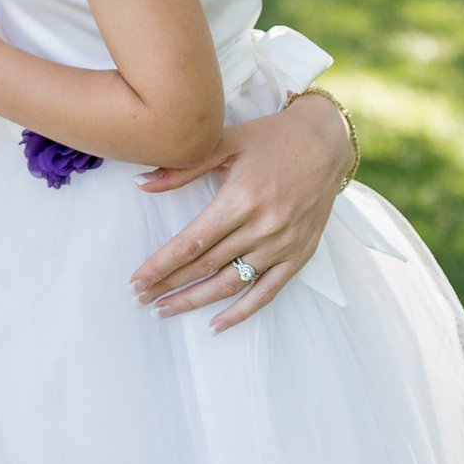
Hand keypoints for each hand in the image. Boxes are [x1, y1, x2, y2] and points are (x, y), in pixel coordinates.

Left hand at [130, 92, 348, 326]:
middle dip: (168, 285)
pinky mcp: (299, 255)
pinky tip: (215, 325)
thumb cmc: (273, 138)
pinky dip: (240, 312)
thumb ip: (184, 167)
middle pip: (205, 266)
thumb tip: (141, 183)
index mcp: (241, 199)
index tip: (136, 281)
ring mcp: (282, 245)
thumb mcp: (226, 142)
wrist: (326, 142)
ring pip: (230, 284)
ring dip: (194, 301)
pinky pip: (266, 293)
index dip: (161, 265)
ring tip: (164, 310)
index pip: (191, 243)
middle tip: (140, 299)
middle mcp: (262, 226)